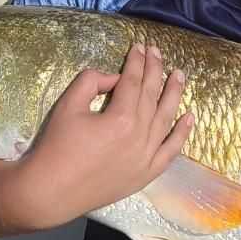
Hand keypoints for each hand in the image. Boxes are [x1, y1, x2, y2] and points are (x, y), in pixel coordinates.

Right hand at [19, 43, 193, 228]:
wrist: (50, 192)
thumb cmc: (56, 147)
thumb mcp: (68, 105)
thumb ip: (92, 81)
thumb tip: (115, 78)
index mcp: (122, 118)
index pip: (134, 81)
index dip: (136, 62)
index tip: (139, 46)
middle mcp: (141, 137)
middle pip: (152, 95)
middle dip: (155, 70)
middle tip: (157, 52)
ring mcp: (147, 158)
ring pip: (166, 118)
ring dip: (174, 94)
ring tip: (179, 75)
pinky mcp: (146, 174)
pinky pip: (170, 151)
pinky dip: (182, 133)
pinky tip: (189, 117)